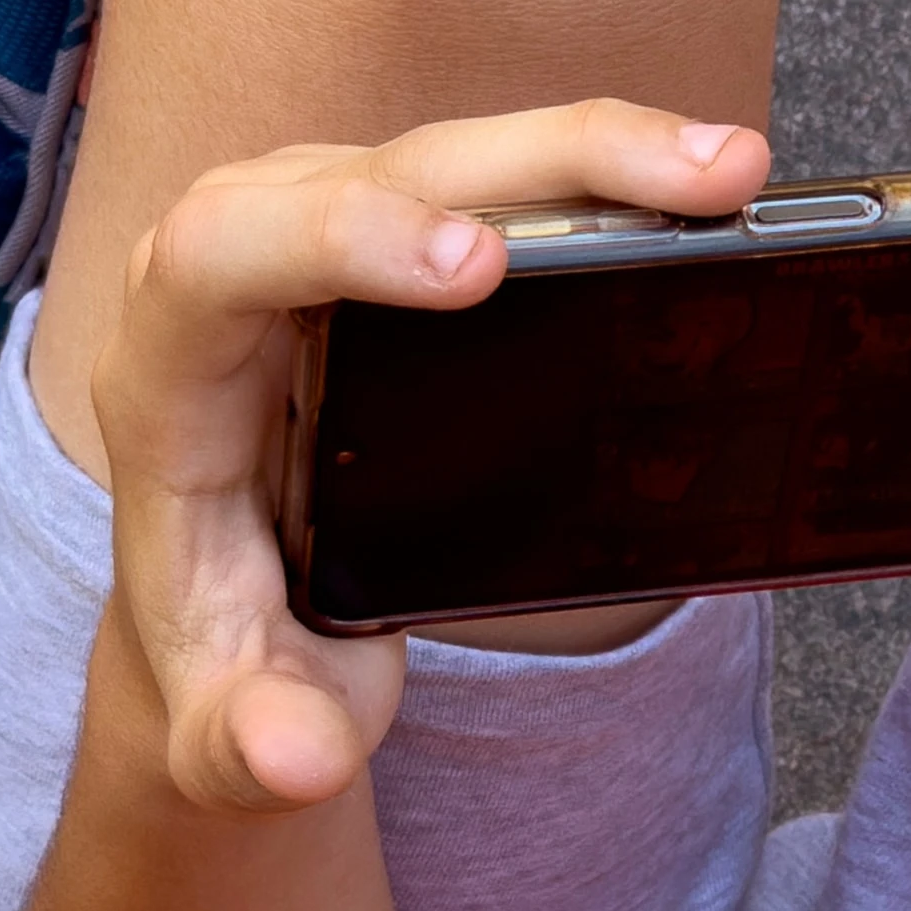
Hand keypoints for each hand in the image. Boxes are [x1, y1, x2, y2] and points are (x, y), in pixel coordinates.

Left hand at [89, 98, 768, 810]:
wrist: (243, 615)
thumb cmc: (238, 657)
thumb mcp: (231, 730)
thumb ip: (247, 747)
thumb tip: (295, 756)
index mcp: (173, 376)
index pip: (227, 259)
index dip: (344, 237)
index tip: (477, 269)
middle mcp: (238, 270)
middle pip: (378, 168)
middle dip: (540, 167)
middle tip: (691, 190)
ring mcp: (326, 234)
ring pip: (458, 156)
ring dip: (601, 154)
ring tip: (738, 174)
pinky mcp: (400, 234)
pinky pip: (501, 181)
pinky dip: (609, 179)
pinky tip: (711, 190)